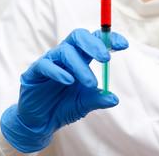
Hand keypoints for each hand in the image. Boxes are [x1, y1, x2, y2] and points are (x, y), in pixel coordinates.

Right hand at [0, 29, 127, 152]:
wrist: (41, 122)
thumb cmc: (64, 107)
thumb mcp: (85, 104)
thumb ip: (98, 99)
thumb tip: (114, 99)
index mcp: (81, 57)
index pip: (95, 40)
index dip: (109, 39)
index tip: (124, 45)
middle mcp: (66, 55)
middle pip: (79, 36)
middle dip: (94, 44)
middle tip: (106, 59)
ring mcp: (50, 61)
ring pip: (65, 51)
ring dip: (80, 66)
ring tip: (91, 83)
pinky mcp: (34, 72)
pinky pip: (46, 65)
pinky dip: (58, 72)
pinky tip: (69, 81)